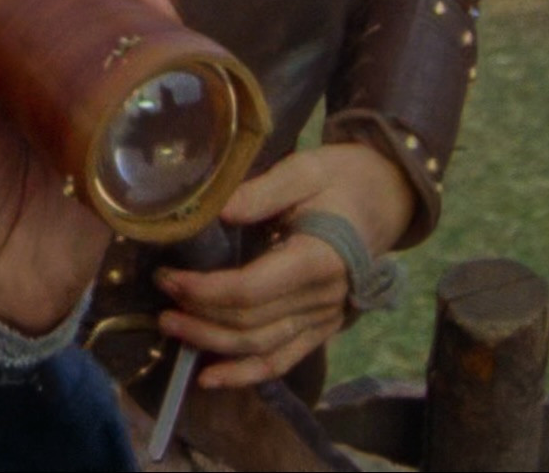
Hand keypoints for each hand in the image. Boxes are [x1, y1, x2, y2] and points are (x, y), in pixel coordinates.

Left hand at [0, 0, 169, 333]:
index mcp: (17, 77)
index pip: (41, 7)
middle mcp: (65, 92)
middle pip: (100, 22)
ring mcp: (100, 126)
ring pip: (135, 62)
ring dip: (151, 25)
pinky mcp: (127, 170)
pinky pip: (160, 129)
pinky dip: (176, 96)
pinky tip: (184, 65)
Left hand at [154, 143, 414, 388]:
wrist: (388, 195)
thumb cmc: (342, 178)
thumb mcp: (304, 170)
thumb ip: (260, 192)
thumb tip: (217, 210)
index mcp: (318, 260)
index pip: (250, 290)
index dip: (204, 290)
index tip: (167, 277)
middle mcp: (323, 299)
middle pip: (249, 324)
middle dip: (199, 316)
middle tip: (160, 299)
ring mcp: (325, 319)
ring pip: (260, 348)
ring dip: (212, 345)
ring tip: (172, 329)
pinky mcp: (322, 327)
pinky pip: (282, 360)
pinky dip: (246, 374)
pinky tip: (210, 378)